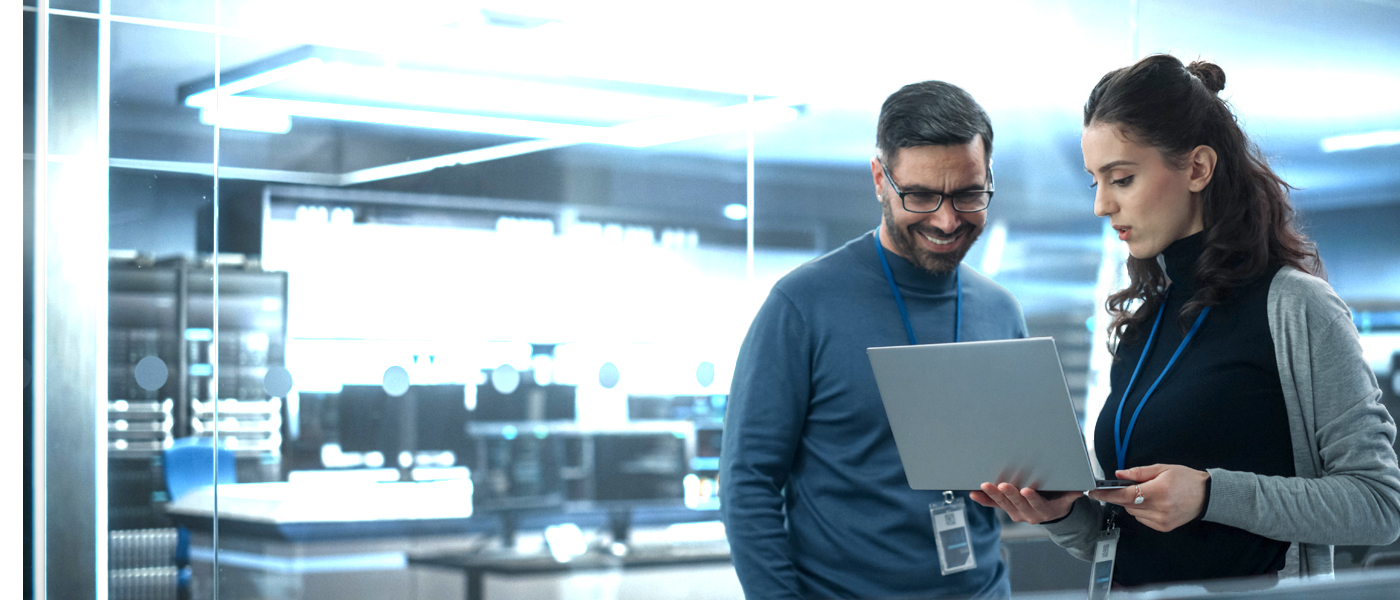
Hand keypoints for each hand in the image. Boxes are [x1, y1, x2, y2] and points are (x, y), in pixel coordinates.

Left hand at [971, 482, 1081, 523]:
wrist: (1051, 512)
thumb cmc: (1058, 499)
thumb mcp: (1067, 497)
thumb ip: (1072, 493)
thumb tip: (1081, 489)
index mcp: (1044, 511)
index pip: (1038, 505)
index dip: (1032, 498)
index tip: (1027, 490)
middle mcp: (1029, 514)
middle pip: (1017, 504)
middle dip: (1009, 494)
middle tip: (1002, 484)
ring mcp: (1016, 513)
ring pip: (1004, 505)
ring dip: (993, 495)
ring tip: (985, 486)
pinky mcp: (1007, 509)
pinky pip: (994, 505)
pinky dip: (984, 500)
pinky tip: (974, 494)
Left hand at [1087, 464, 1208, 532]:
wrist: (1207, 496)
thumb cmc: (1186, 480)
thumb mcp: (1162, 468)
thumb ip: (1138, 472)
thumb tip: (1118, 475)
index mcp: (1158, 491)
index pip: (1125, 495)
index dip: (1107, 494)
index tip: (1093, 492)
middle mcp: (1159, 508)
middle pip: (1126, 504)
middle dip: (1121, 495)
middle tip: (1128, 486)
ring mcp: (1161, 520)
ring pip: (1132, 512)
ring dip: (1132, 503)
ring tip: (1147, 493)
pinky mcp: (1163, 527)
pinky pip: (1141, 519)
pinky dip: (1141, 511)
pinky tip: (1152, 503)